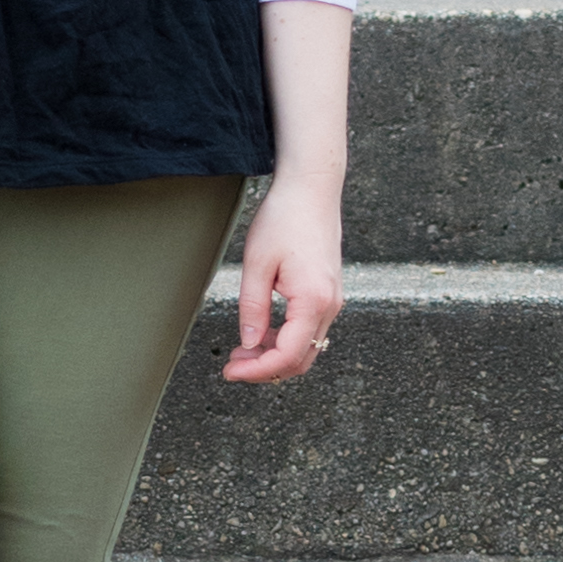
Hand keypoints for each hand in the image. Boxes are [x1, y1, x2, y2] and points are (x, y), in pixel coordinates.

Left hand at [224, 170, 342, 383]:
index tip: (230, 371)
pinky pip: (309, 330)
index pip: (287, 356)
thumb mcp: (257, 264)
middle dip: (265, 369)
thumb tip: (249, 344)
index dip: (256, 371)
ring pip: (306, 348)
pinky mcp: (328, 294)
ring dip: (275, 356)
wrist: (311, 190)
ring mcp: (332, 300)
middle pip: (301, 360)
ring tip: (242, 350)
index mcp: (313, 300)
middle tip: (232, 364)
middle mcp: (330, 305)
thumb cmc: (285, 218)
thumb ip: (253, 309)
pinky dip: (285, 340)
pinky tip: (262, 333)